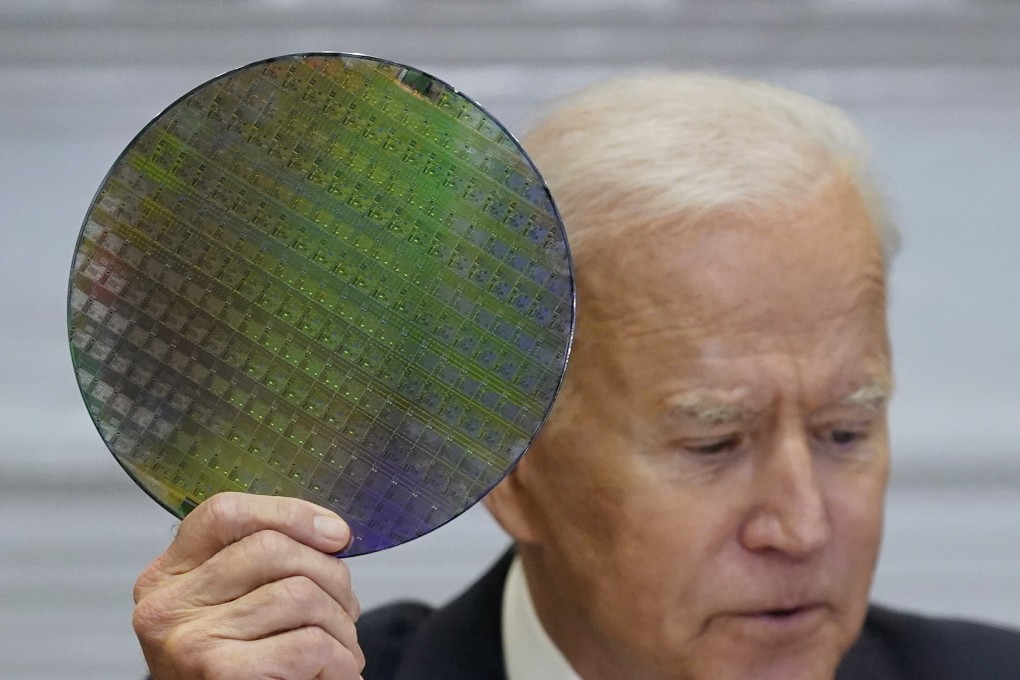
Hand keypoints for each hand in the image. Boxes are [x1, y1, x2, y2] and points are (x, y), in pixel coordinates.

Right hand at [132, 492, 364, 679]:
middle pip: (271, 548)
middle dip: (331, 576)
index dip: (289, 513)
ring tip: (342, 650)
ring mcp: (187, 641)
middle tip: (346, 612)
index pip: (224, 513)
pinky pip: (308, 644)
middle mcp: (166, 607)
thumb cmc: (248, 669)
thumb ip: (267, 566)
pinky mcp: (218, 674)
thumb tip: (332, 533)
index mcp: (168, 577)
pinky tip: (337, 674)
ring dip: (341, 626)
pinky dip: (340, 661)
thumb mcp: (238, 608)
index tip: (336, 534)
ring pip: (299, 594)